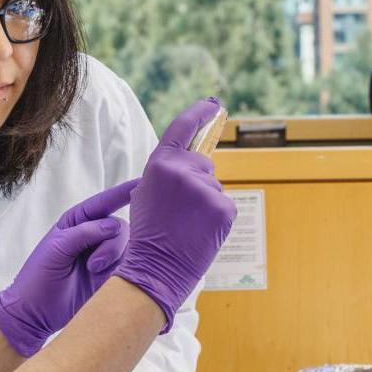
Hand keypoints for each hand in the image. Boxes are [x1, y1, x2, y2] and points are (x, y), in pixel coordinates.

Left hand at [0, 180, 135, 357]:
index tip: (142, 182)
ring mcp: (103, 257)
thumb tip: (114, 225)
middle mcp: (93, 236)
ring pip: (126, 246)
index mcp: (77, 222)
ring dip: (114, 256)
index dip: (122, 193)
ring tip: (94, 271)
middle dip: (112, 242)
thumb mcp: (57, 249)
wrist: (35, 313)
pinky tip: (111, 278)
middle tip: (95, 263)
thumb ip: (84, 233)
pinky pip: (127, 265)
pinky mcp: (110, 277)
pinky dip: (123, 269)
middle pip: (119, 226)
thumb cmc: (38, 276)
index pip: (103, 203)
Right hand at [114, 97, 236, 330]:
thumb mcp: (146, 192)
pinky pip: (225, 205)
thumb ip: (167, 172)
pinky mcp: (223, 208)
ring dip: (207, 202)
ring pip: (215, 187)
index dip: (199, 112)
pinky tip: (201, 231)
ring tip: (188, 224)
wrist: (157, 267)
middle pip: (204, 164)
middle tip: (182, 209)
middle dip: (198, 180)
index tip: (213, 104)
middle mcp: (184, 171)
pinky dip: (217, 217)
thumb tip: (191, 162)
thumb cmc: (149, 233)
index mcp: (160, 164)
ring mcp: (206, 189)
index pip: (182, 128)